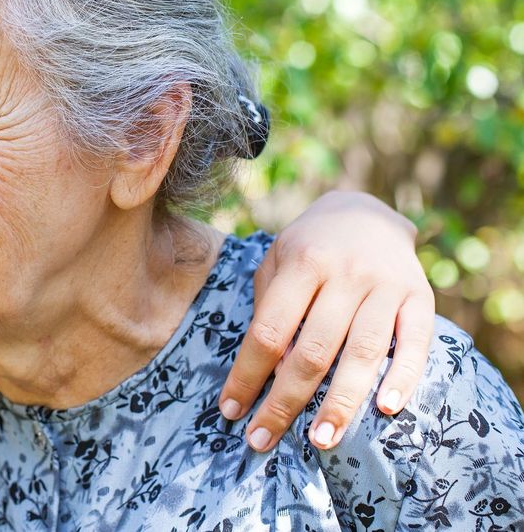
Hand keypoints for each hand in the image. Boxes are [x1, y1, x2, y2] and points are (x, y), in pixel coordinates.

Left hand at [218, 191, 434, 451]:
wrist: (365, 212)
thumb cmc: (307, 249)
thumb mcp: (275, 265)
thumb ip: (269, 311)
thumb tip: (267, 371)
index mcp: (301, 264)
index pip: (269, 330)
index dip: (247, 374)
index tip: (230, 410)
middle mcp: (345, 274)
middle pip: (313, 350)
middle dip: (285, 401)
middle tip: (263, 439)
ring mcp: (386, 285)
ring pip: (364, 352)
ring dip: (341, 402)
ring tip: (321, 440)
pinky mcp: (421, 296)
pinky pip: (415, 343)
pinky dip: (403, 377)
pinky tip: (385, 409)